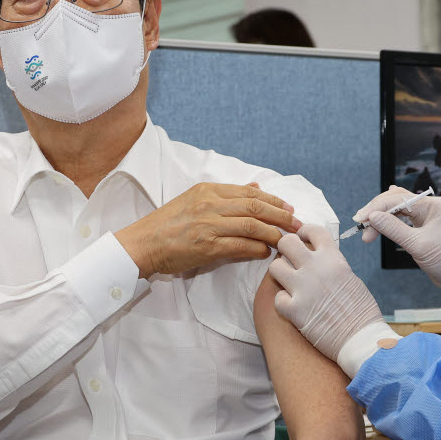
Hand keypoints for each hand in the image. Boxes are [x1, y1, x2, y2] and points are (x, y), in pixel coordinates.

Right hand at [116, 182, 301, 277]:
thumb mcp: (196, 199)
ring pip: (252, 226)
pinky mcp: (207, 246)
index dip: (274, 201)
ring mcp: (209, 225)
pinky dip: (257, 249)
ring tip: (287, 240)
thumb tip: (256, 187)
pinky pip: (240, 246)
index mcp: (209, 190)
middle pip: (256, 207)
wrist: (143, 244)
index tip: (289, 208)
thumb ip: (227, 194)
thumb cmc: (169, 224)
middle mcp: (210, 204)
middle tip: (298, 224)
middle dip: (282, 215)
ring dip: (274, 233)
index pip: (251, 193)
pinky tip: (266, 252)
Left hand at [270, 224, 383, 362]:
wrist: (361, 339)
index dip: (304, 232)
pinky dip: (283, 303)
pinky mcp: (294, 310)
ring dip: (280, 274)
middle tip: (289, 259)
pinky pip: (277, 298)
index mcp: (333, 258)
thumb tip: (317, 257)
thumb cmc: (361, 311)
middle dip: (285, 249)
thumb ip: (331, 263)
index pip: (313, 230)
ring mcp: (303, 288)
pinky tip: (294, 307)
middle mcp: (316, 268)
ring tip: (289, 283)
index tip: (301, 238)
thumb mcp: (350, 277)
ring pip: (274, 267)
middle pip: (286, 243)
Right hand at [354, 186, 440, 294]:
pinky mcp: (424, 226)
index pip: (399, 199)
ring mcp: (428, 216)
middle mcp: (431, 206)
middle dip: (377, 212)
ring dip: (381, 218)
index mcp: (434, 205)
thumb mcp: (418, 245)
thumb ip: (393, 229)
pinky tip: (379, 219)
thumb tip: (372, 217)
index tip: (361, 219)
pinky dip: (389, 222)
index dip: (377, 208)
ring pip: (398, 209)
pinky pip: (403, 218)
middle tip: (360, 225)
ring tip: (366, 231)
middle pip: (396, 201)